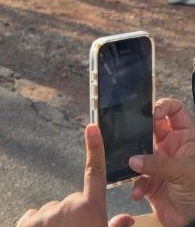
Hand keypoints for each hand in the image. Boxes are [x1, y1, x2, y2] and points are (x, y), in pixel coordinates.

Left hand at [16, 125, 134, 226]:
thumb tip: (128, 219)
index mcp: (89, 209)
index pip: (95, 173)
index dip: (95, 148)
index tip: (92, 126)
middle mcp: (66, 205)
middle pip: (73, 203)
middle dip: (76, 216)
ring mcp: (44, 212)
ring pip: (54, 212)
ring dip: (57, 224)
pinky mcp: (27, 221)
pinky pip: (36, 218)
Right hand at [120, 98, 194, 226]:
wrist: (193, 222)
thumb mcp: (184, 172)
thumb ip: (158, 163)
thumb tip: (133, 159)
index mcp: (185, 138)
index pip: (176, 111)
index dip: (164, 106)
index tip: (152, 112)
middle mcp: (171, 147)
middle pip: (152, 127)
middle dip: (140, 130)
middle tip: (132, 133)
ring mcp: (159, 162)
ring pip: (140, 151)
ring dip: (135, 159)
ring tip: (132, 165)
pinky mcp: (150, 180)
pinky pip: (137, 177)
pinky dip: (136, 184)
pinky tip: (138, 191)